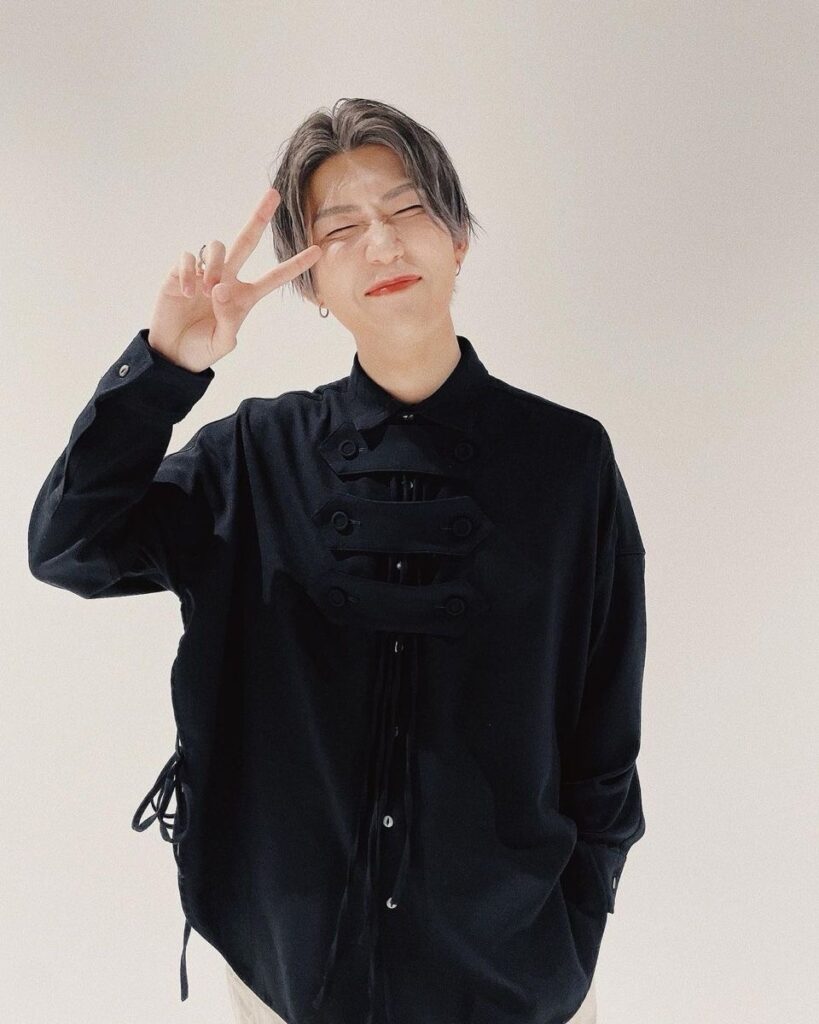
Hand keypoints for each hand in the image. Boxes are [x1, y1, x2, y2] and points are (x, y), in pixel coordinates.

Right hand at [148, 188, 322, 372]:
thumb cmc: (202, 348)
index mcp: (244, 296)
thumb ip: (229, 319)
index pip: (274, 277)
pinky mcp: (180, 273)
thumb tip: (222, 289)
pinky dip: (187, 273)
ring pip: (217, 248)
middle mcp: (227, 279)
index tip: (319, 252)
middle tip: (274, 194)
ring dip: (215, 266)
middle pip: (246, 240)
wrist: (173, 354)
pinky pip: (188, 258)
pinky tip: (186, 293)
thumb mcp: (222, 342)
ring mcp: (204, 273)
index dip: (295, 265)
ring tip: (208, 293)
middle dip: (259, 217)